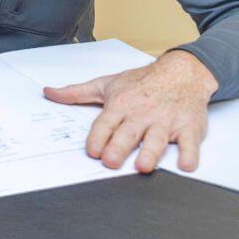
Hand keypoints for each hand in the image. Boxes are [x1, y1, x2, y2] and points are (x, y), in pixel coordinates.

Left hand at [44, 50, 217, 172]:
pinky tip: (185, 164)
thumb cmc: (142, 81)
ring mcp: (165, 122)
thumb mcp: (106, 84)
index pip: (105, 123)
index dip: (98, 137)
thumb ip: (76, 92)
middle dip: (119, 147)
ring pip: (157, 139)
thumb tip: (49, 92)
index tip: (92, 151)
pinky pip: (189, 142)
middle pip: (128, 133)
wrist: (181, 72)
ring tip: (143, 166)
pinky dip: (190, 154)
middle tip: (110, 161)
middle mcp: (142, 114)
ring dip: (151, 152)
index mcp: (120, 105)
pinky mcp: (188, 128)